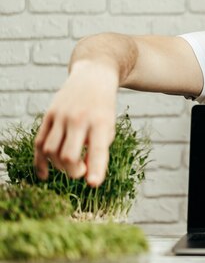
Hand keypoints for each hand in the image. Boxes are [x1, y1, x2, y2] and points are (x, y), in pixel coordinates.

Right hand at [34, 60, 117, 186]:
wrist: (93, 78)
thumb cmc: (103, 109)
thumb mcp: (108, 126)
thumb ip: (98, 150)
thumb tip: (84, 174)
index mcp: (100, 122)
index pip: (97, 149)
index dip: (96, 168)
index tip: (94, 184)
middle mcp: (79, 119)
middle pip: (68, 155)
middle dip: (73, 171)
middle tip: (81, 171)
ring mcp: (61, 116)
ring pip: (50, 151)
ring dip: (59, 166)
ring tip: (70, 165)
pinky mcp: (48, 115)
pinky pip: (39, 143)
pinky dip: (40, 162)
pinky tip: (44, 175)